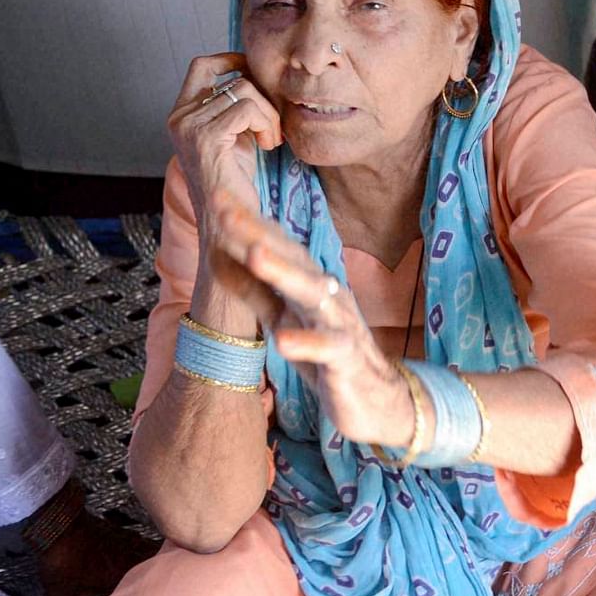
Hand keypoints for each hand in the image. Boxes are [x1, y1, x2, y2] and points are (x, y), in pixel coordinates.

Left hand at [35, 507, 158, 595]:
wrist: (60, 525)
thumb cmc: (64, 560)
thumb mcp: (59, 594)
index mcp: (122, 577)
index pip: (147, 588)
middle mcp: (132, 559)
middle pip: (157, 567)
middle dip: (164, 576)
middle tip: (171, 585)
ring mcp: (129, 543)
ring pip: (151, 553)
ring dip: (156, 560)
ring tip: (165, 569)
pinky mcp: (122, 533)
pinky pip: (141, 542)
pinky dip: (144, 548)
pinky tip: (142, 552)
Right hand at [167, 53, 281, 223]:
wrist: (229, 218)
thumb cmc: (235, 179)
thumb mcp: (234, 134)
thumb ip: (235, 106)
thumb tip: (255, 74)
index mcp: (182, 113)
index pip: (202, 65)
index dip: (231, 60)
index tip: (255, 72)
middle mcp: (180, 117)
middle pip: (235, 80)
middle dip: (265, 100)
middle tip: (272, 128)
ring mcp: (189, 126)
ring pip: (245, 92)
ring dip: (269, 116)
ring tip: (270, 140)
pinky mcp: (205, 137)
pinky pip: (247, 109)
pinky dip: (266, 125)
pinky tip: (267, 146)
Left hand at [205, 190, 413, 448]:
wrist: (378, 399)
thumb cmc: (327, 355)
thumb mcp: (284, 319)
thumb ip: (255, 292)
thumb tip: (217, 258)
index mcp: (309, 285)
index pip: (277, 247)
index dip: (248, 224)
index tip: (217, 197)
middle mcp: (327, 296)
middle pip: (293, 260)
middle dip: (259, 235)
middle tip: (226, 211)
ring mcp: (339, 324)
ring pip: (312, 294)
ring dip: (284, 273)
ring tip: (254, 255)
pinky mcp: (347, 358)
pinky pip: (328, 349)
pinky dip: (307, 343)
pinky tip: (283, 342)